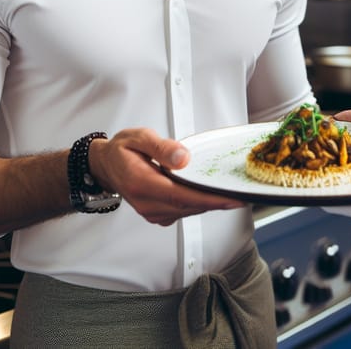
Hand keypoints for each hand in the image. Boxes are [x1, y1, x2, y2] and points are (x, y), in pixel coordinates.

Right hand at [88, 128, 243, 225]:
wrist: (106, 165)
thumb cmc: (123, 150)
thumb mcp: (139, 137)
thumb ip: (162, 147)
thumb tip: (183, 158)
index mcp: (141, 183)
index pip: (181, 195)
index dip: (208, 198)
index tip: (231, 198)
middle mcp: (147, 202)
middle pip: (188, 206)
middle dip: (217, 202)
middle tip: (243, 195)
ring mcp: (152, 211)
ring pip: (187, 210)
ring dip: (210, 204)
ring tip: (234, 194)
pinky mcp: (158, 214)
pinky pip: (183, 211)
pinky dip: (199, 204)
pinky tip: (212, 194)